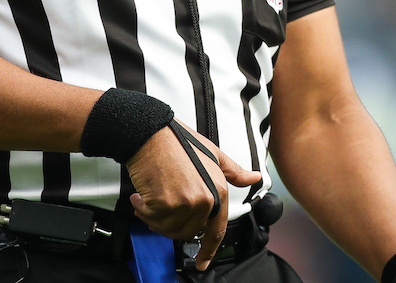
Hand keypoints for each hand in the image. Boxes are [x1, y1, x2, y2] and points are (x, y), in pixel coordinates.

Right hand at [126, 120, 261, 270]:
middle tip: (159, 207)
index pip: (216, 231)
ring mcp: (185, 203)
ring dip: (154, 216)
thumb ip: (233, 171)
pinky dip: (142, 209)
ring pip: (167, 228)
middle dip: (170, 224)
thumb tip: (254, 177)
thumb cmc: (178, 140)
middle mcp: (205, 200)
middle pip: (187, 232)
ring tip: (149, 196)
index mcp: (218, 191)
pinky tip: (141, 195)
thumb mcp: (213, 153)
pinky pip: (151, 219)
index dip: (208, 251)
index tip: (202, 262)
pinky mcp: (165, 203)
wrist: (150, 133)